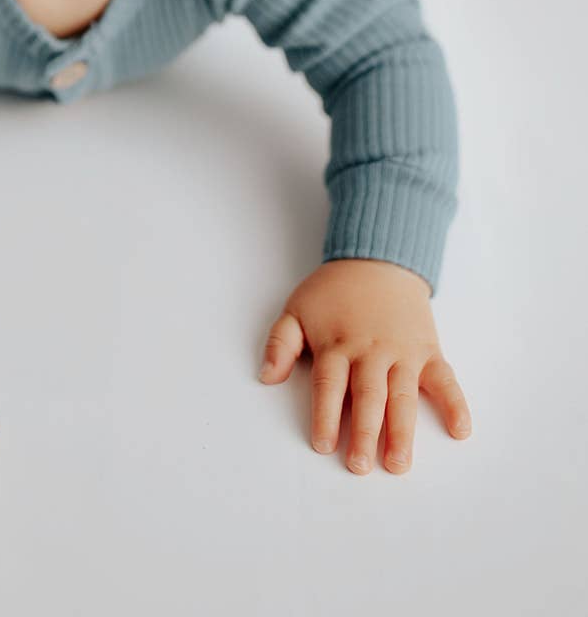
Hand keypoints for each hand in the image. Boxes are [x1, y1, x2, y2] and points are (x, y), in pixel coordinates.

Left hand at [257, 258, 471, 473]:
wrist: (378, 261)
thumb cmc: (334, 291)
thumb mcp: (297, 308)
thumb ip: (280, 342)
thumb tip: (266, 377)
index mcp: (337, 344)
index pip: (329, 384)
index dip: (325, 415)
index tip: (323, 445)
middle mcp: (371, 351)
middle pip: (367, 396)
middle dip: (364, 433)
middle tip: (360, 466)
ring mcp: (402, 352)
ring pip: (402, 395)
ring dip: (402, 430)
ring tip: (399, 462)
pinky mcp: (428, 350)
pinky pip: (445, 378)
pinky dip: (455, 403)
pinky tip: (460, 429)